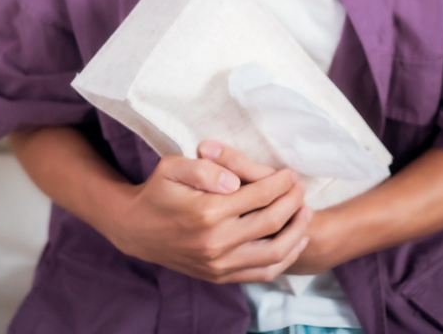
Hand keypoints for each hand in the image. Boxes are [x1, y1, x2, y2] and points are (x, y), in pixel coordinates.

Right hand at [106, 141, 309, 283]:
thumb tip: (237, 181)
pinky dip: (284, 259)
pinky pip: (261, 273)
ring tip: (306, 214)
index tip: (291, 173)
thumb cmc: (157, 191)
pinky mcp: (219, 276)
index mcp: (208, 212)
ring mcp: (219, 264)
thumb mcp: (173, 167)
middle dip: (293, 202)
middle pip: (272, 222)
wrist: (135, 229)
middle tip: (301, 188)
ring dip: (296, 233)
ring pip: (273, 254)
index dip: (280, 183)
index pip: (259, 196)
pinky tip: (294, 242)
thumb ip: (206, 170)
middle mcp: (216, 242)